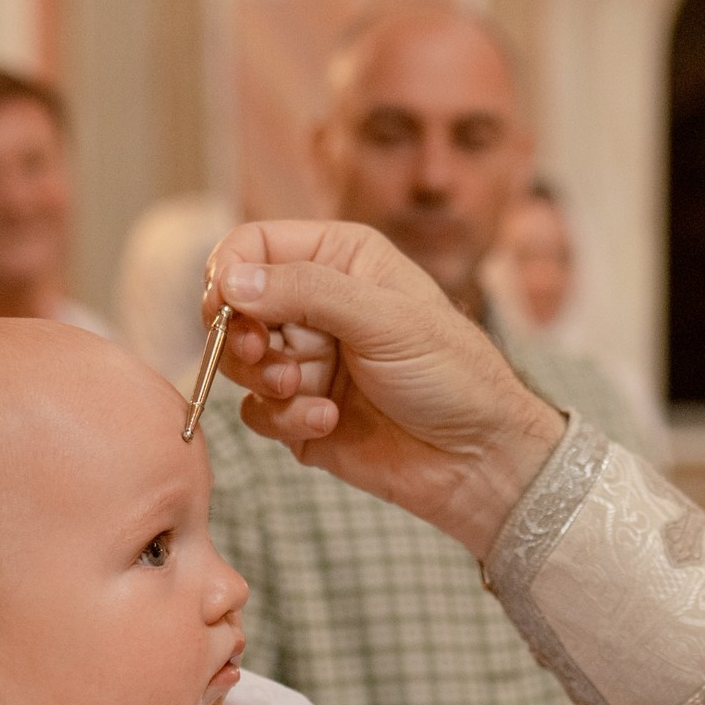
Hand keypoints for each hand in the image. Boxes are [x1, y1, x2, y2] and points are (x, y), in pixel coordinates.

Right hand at [206, 222, 566, 555]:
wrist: (478, 460)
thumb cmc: (453, 375)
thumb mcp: (385, 318)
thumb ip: (307, 292)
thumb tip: (232, 281)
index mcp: (340, 259)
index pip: (255, 245)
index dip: (230, 271)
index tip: (226, 304)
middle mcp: (317, 304)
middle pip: (234, 305)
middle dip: (241, 334)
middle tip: (260, 354)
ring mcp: (306, 361)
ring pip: (239, 362)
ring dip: (264, 379)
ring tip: (303, 390)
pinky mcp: (299, 413)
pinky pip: (257, 412)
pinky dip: (284, 419)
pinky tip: (329, 422)